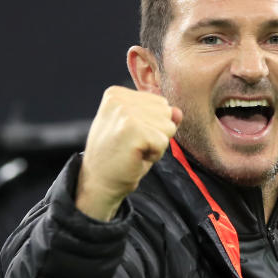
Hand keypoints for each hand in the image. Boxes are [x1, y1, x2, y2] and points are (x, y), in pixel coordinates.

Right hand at [77, 86, 181, 219]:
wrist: (99, 183)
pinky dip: (155, 155)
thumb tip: (178, 112)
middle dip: (157, 133)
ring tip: (134, 151)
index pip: (160, 103)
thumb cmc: (119, 157)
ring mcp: (124, 112)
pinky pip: (164, 141)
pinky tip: (136, 157)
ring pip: (168, 126)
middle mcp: (118, 99)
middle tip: (133, 145)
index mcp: (116, 94)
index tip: (130, 137)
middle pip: (166, 112)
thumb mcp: (140, 131)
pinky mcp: (132, 129)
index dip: (152, 125)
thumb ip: (160, 117)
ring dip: (157, 144)